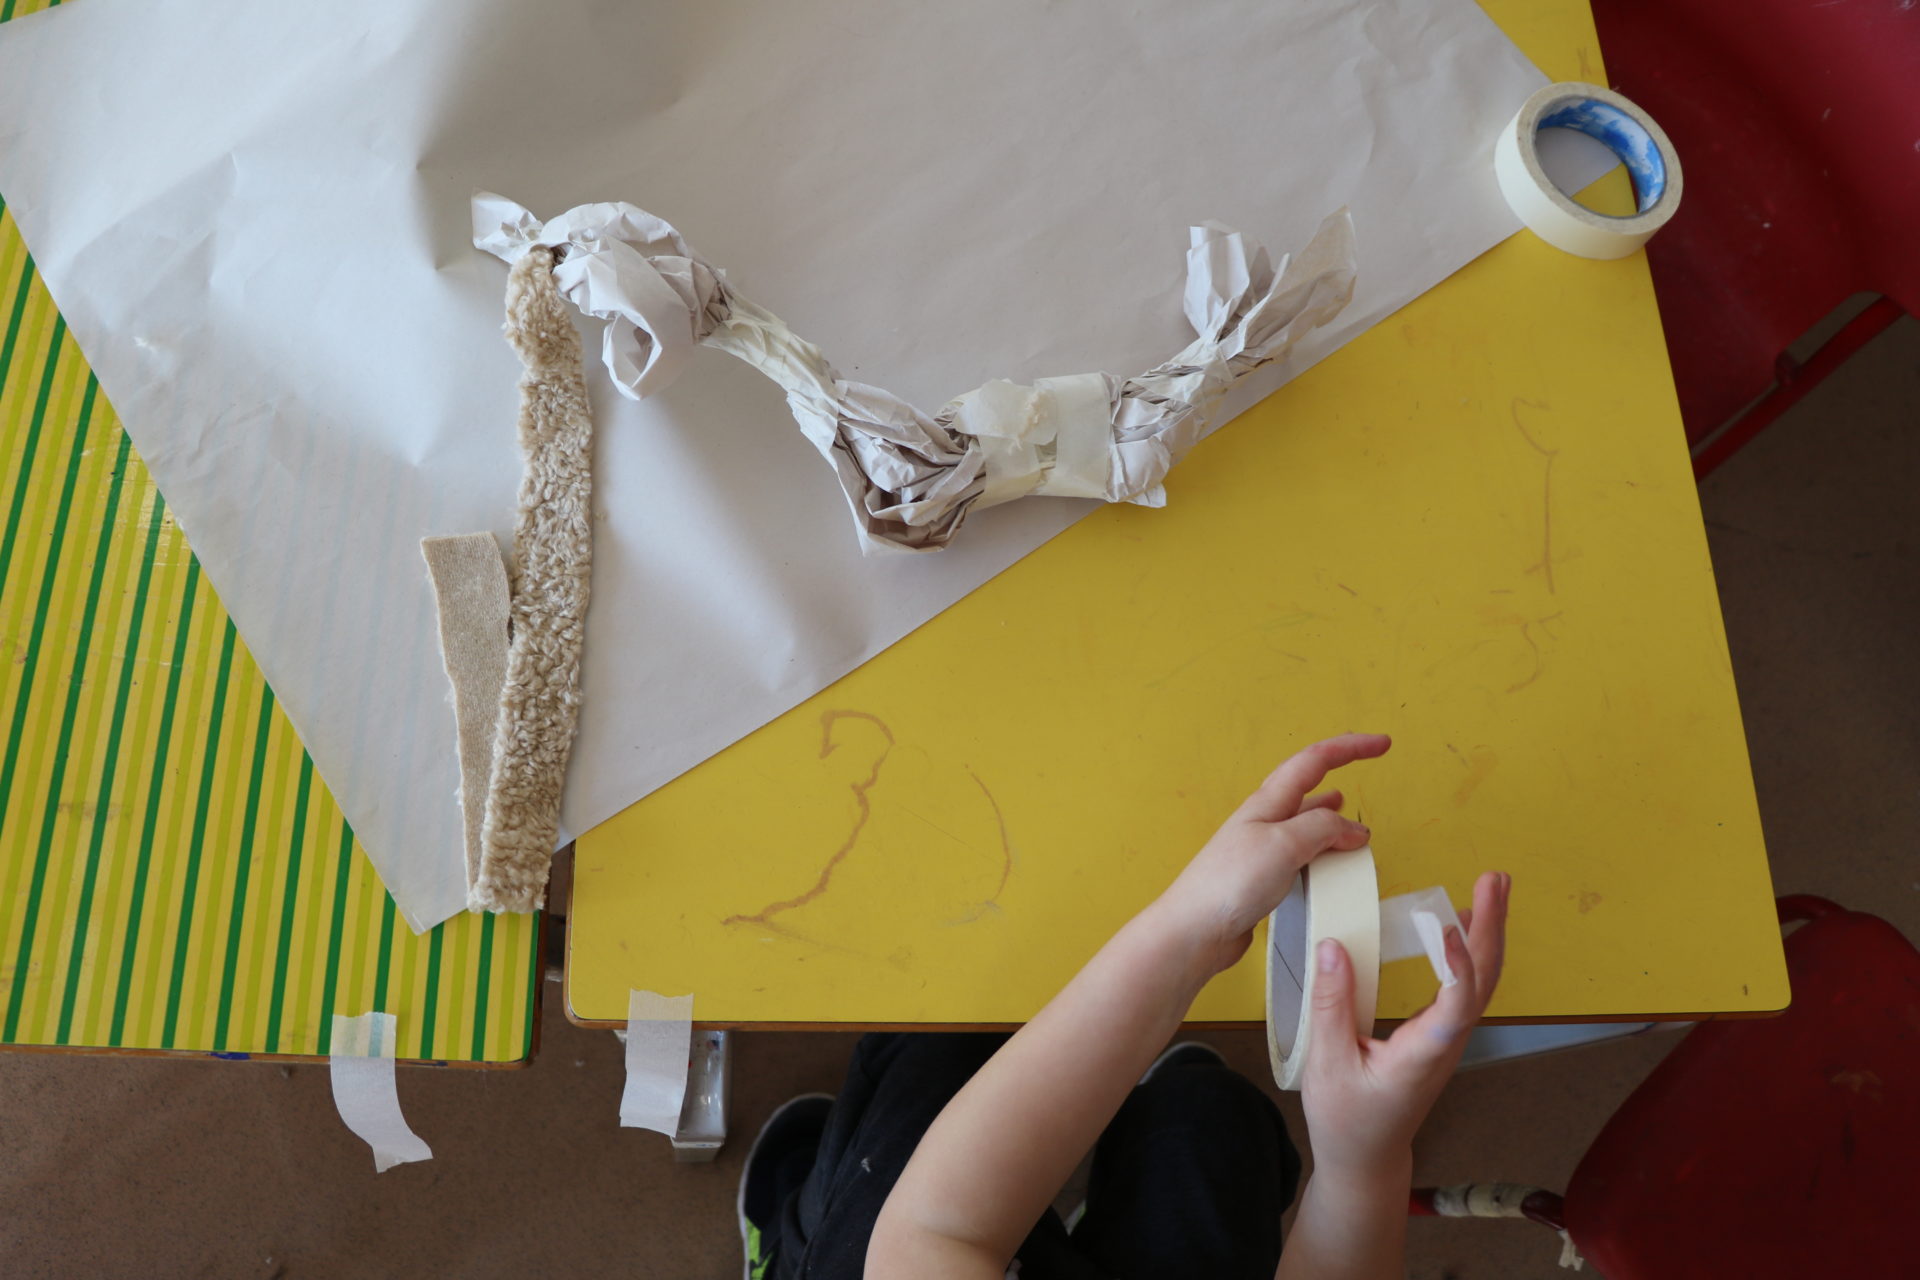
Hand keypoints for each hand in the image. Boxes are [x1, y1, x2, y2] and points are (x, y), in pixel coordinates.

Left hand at [1152, 733, 1388, 976]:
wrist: (1196, 930)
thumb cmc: (1231, 882)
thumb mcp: (1285, 844)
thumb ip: (1323, 829)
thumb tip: (1353, 829)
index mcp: (1268, 803)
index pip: (1314, 761)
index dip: (1350, 748)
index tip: (1382, 743)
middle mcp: (1264, 820)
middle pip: (1307, 784)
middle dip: (1339, 770)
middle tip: (1368, 767)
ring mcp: (1262, 849)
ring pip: (1304, 820)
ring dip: (1330, 814)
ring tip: (1350, 815)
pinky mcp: (1263, 878)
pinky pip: (1299, 853)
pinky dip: (1320, 850)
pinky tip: (1325, 860)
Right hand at [1301, 869, 1510, 1176]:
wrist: (1366, 1157)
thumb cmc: (1346, 1119)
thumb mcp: (1327, 1064)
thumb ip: (1331, 1005)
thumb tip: (1334, 945)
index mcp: (1422, 1054)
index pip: (1456, 1004)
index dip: (1457, 963)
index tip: (1447, 922)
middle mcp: (1445, 1043)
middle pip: (1482, 980)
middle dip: (1492, 927)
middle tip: (1495, 880)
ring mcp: (1446, 1039)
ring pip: (1479, 981)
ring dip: (1488, 933)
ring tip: (1491, 888)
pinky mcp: (1439, 1035)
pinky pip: (1464, 987)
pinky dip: (1469, 950)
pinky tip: (1461, 926)